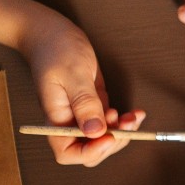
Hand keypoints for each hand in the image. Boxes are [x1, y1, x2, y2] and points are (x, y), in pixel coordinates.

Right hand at [0, 0, 143, 166]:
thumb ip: (84, 103)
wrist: (51, 32)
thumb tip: (95, 131)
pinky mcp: (94, 105)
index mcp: (56, 119)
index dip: (90, 152)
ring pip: (104, 138)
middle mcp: (68, 121)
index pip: (69, 153)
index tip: (108, 137)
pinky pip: (110, 123)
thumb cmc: (55, 49)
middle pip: (91, 150)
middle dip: (112, 142)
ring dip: (123, 132)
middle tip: (128, 124)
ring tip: (133, 117)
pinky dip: (124, 122)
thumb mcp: (73, 74)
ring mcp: (82, 114)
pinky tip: (133, 113)